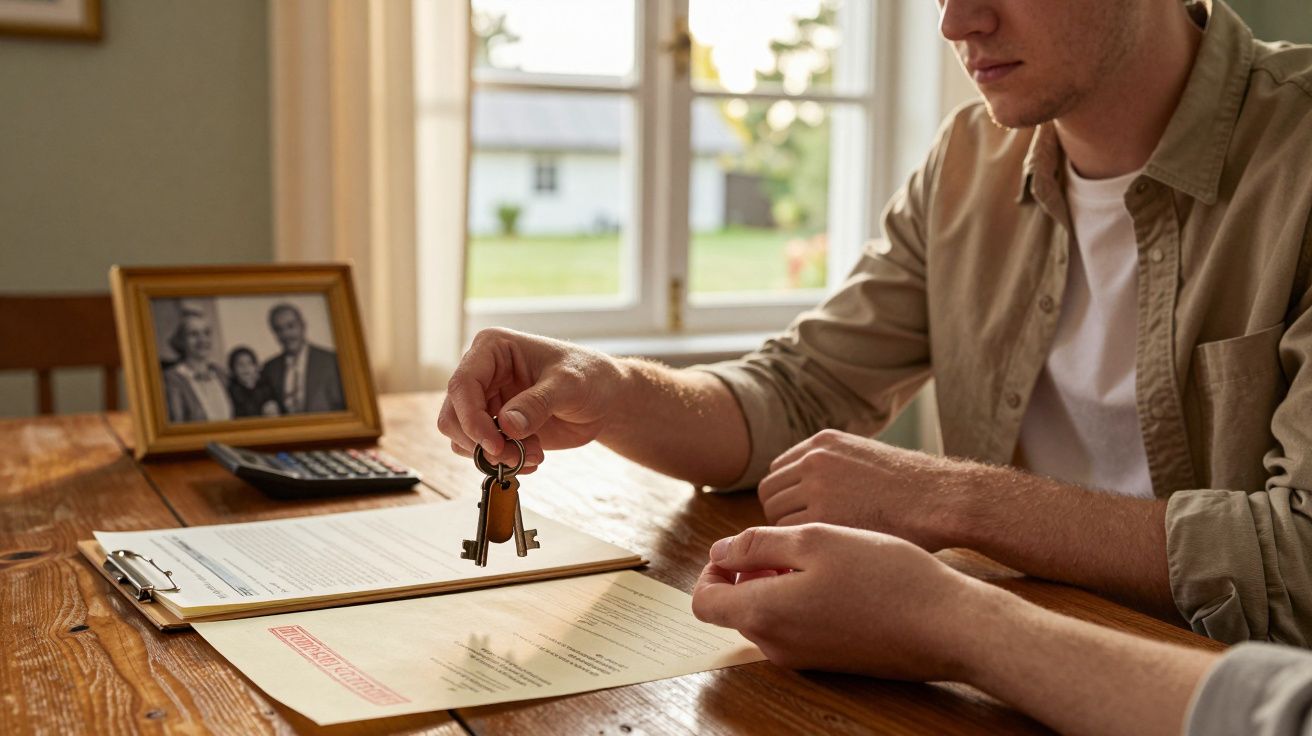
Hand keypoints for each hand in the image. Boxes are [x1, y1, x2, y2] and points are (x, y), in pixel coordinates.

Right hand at [437, 328, 624, 470]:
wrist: (605, 398)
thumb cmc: (590, 376)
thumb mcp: (569, 385)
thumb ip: (538, 403)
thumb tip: (507, 425)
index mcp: (492, 348)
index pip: (462, 384)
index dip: (471, 418)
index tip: (495, 444)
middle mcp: (483, 374)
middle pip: (453, 415)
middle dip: (480, 442)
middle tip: (513, 456)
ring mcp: (487, 401)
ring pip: (463, 438)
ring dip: (494, 455)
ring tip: (533, 454)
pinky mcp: (495, 426)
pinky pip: (482, 451)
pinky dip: (502, 461)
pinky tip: (531, 457)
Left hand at [691, 524, 991, 679]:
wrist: (949, 624)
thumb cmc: (886, 575)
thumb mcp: (816, 539)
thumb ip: (757, 545)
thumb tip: (719, 552)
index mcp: (766, 614)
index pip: (704, 602)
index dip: (711, 570)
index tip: (741, 546)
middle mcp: (777, 646)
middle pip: (735, 608)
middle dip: (749, 573)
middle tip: (791, 545)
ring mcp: (804, 658)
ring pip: (767, 615)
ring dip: (778, 584)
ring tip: (822, 557)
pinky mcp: (829, 660)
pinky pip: (796, 627)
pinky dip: (801, 600)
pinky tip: (841, 578)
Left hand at [757, 429, 973, 549]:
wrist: (943, 501)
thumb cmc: (913, 493)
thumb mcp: (867, 461)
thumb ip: (835, 469)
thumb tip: (808, 492)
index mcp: (824, 442)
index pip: (778, 471)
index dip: (787, 498)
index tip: (802, 520)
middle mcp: (814, 460)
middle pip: (770, 493)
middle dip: (781, 518)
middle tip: (805, 542)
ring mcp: (817, 487)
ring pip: (776, 518)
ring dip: (789, 537)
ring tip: (816, 553)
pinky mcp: (823, 518)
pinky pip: (790, 538)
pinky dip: (800, 551)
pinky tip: (822, 560)